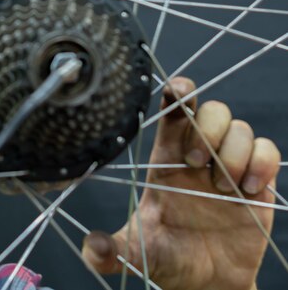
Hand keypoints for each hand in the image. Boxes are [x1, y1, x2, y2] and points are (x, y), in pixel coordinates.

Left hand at [81, 77, 280, 289]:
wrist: (207, 282)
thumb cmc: (167, 258)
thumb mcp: (135, 254)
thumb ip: (111, 251)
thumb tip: (93, 247)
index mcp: (165, 160)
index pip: (172, 113)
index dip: (177, 93)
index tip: (179, 91)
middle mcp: (198, 155)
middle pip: (210, 110)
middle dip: (207, 130)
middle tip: (197, 165)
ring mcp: (229, 165)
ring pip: (240, 127)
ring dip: (233, 153)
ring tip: (224, 188)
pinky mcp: (257, 180)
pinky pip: (268, 149)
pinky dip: (261, 163)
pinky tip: (249, 189)